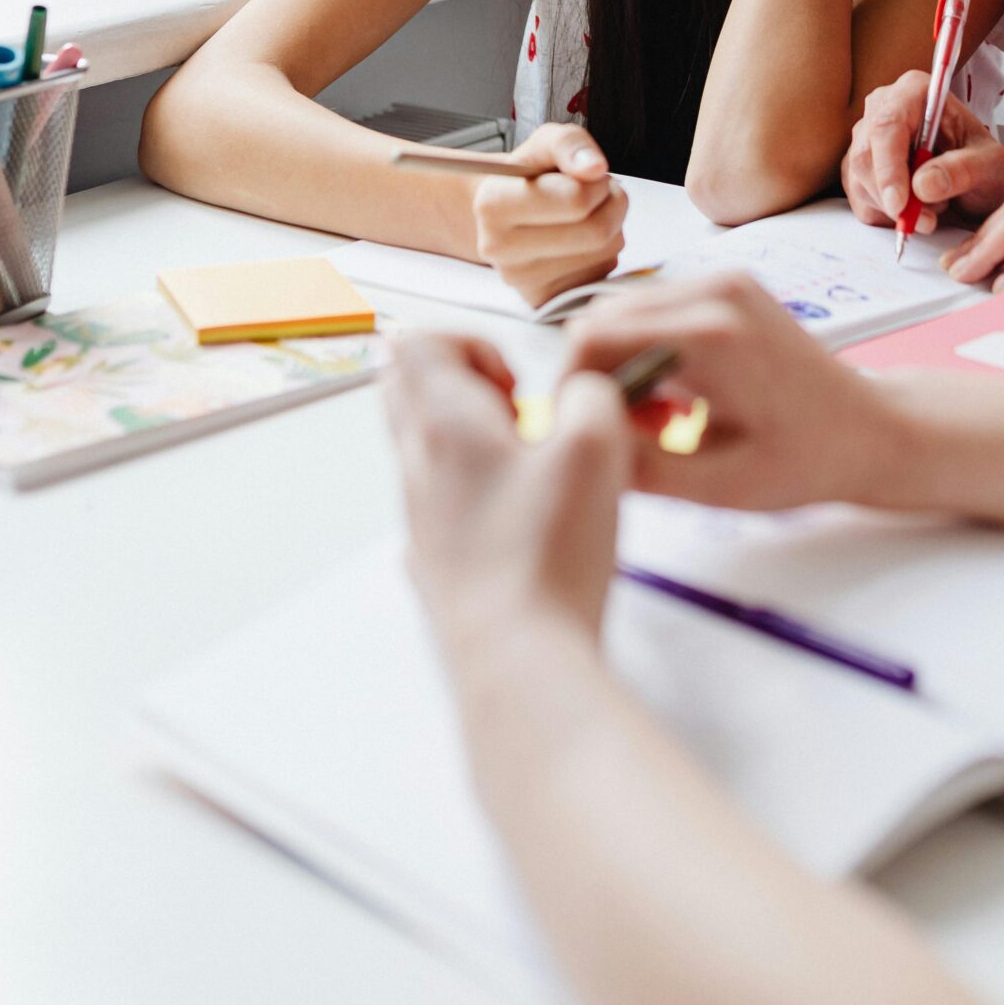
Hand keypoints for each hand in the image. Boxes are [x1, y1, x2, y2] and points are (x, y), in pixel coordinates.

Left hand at [385, 333, 628, 656]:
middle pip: (406, 390)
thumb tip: (585, 391)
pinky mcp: (436, 567)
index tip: (516, 382)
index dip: (471, 343)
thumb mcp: (596, 447)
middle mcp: (418, 468)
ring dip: (474, 442)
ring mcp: (420, 521)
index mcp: (445, 424)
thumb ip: (593, 395)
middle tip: (518, 414)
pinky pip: (441, 507)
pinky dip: (476, 495)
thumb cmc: (548, 555)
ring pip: (425, 450)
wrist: (517, 661)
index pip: (416, 343)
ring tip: (533, 472)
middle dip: (462, 384)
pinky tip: (525, 526)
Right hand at [471, 123, 628, 310]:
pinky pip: (602, 275)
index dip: (596, 183)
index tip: (587, 176)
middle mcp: (499, 248)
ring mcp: (521, 280)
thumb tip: (594, 168)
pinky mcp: (544, 299)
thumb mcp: (545, 143)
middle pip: (596, 231)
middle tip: (599, 194)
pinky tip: (582, 241)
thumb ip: (570, 143)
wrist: (508, 215)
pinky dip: (604, 254)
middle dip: (611, 204)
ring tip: (587, 215)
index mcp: (493, 204)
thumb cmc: (530, 177)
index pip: (575, 199)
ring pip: (605, 253)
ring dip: (612, 228)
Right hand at [561, 272, 888, 509]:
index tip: (583, 433)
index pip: (593, 336)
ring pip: (624, 312)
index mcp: (712, 335)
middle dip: (595, 378)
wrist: (868, 430)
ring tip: (656, 424)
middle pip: (602, 317)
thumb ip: (637, 467)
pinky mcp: (728, 284)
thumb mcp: (717, 488)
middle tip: (625, 436)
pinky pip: (655, 308)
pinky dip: (646, 350)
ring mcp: (723, 280)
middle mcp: (715, 290)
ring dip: (619, 365)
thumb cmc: (805, 462)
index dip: (569, 387)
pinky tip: (674, 399)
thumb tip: (573, 443)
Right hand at [842, 69, 1003, 234]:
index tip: (900, 203)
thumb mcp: (989, 166)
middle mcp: (883, 108)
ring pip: (859, 181)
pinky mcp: (859, 167)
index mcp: (914, 92)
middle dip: (893, 197)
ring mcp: (866, 137)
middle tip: (926, 220)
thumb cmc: (983, 164)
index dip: (889, 166)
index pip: (887, 124)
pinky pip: (858, 198)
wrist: (979, 184)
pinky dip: (886, 215)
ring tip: (933, 207)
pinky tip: (915, 208)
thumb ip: (961, 170)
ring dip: (895, 208)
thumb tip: (923, 184)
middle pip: (865, 155)